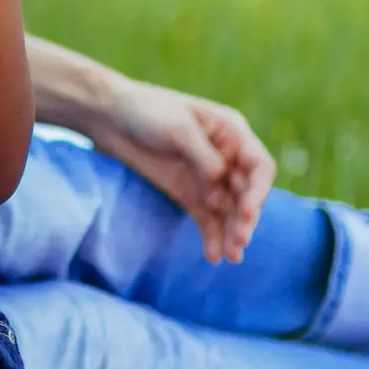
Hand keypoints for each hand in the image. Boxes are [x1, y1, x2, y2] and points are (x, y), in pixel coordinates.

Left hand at [91, 81, 275, 263]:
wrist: (109, 117)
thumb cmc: (146, 111)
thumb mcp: (178, 129)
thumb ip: (205, 159)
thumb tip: (221, 190)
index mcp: (231, 133)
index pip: (259, 167)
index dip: (258, 192)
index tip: (247, 213)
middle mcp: (226, 157)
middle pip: (247, 193)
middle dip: (246, 219)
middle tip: (239, 241)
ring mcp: (208, 178)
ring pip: (229, 210)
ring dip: (232, 232)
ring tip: (231, 256)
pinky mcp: (189, 194)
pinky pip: (207, 219)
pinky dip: (211, 236)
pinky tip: (213, 256)